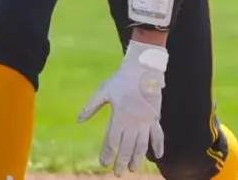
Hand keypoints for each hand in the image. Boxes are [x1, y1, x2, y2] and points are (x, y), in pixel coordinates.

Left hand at [76, 40, 167, 175]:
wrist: (143, 69)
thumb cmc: (121, 80)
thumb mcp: (103, 91)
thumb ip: (91, 107)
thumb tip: (78, 120)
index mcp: (119, 116)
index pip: (111, 140)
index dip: (107, 153)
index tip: (103, 163)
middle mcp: (133, 122)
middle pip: (127, 147)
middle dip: (122, 161)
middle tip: (118, 173)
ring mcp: (146, 121)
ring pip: (142, 145)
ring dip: (137, 158)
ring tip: (133, 169)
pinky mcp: (155, 118)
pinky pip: (158, 135)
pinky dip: (159, 146)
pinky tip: (158, 156)